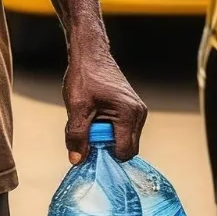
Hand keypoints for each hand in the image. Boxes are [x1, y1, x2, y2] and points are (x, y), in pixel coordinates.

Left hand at [62, 31, 146, 162]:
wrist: (90, 54)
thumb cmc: (84, 77)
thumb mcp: (77, 108)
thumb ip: (78, 136)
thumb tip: (77, 161)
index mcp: (129, 114)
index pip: (124, 152)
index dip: (105, 155)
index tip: (87, 146)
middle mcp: (139, 113)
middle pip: (125, 147)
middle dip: (104, 146)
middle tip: (86, 130)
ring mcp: (138, 111)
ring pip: (123, 139)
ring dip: (104, 136)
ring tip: (89, 119)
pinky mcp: (133, 109)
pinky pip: (122, 130)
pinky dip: (107, 128)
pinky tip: (95, 114)